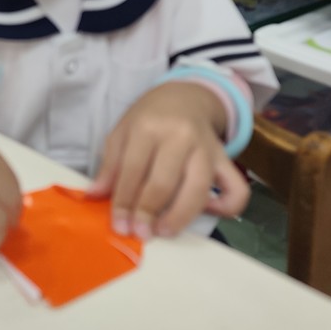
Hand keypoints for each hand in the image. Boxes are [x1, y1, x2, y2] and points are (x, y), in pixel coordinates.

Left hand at [89, 83, 249, 239]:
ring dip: (181, 216)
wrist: (184, 97)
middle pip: (164, 182)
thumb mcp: (121, 132)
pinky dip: (227, 207)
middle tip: (140, 232)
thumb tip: (94, 196)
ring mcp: (207, 149)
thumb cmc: (148, 118)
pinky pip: (236, 190)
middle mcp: (180, 136)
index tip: (118, 225)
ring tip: (164, 230)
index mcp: (148, 127)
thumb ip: (110, 165)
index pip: (133, 170)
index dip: (124, 202)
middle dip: (149, 212)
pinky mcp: (226, 160)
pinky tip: (207, 212)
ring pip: (199, 189)